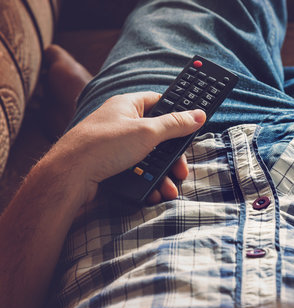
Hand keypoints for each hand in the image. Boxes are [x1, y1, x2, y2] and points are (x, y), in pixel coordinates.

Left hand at [45, 91, 205, 203]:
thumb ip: (176, 124)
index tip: (192, 126)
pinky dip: (146, 182)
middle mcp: (120, 122)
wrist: (69, 176)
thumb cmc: (104, 145)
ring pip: (148, 157)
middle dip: (172, 157)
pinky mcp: (109, 163)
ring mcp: (114, 144)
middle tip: (181, 170)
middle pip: (158, 136)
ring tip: (168, 189)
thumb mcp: (148, 132)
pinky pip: (135, 171)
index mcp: (128, 104)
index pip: (160, 102)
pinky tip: (152, 193)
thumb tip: (198, 114)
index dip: (177, 114)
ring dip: (162, 175)